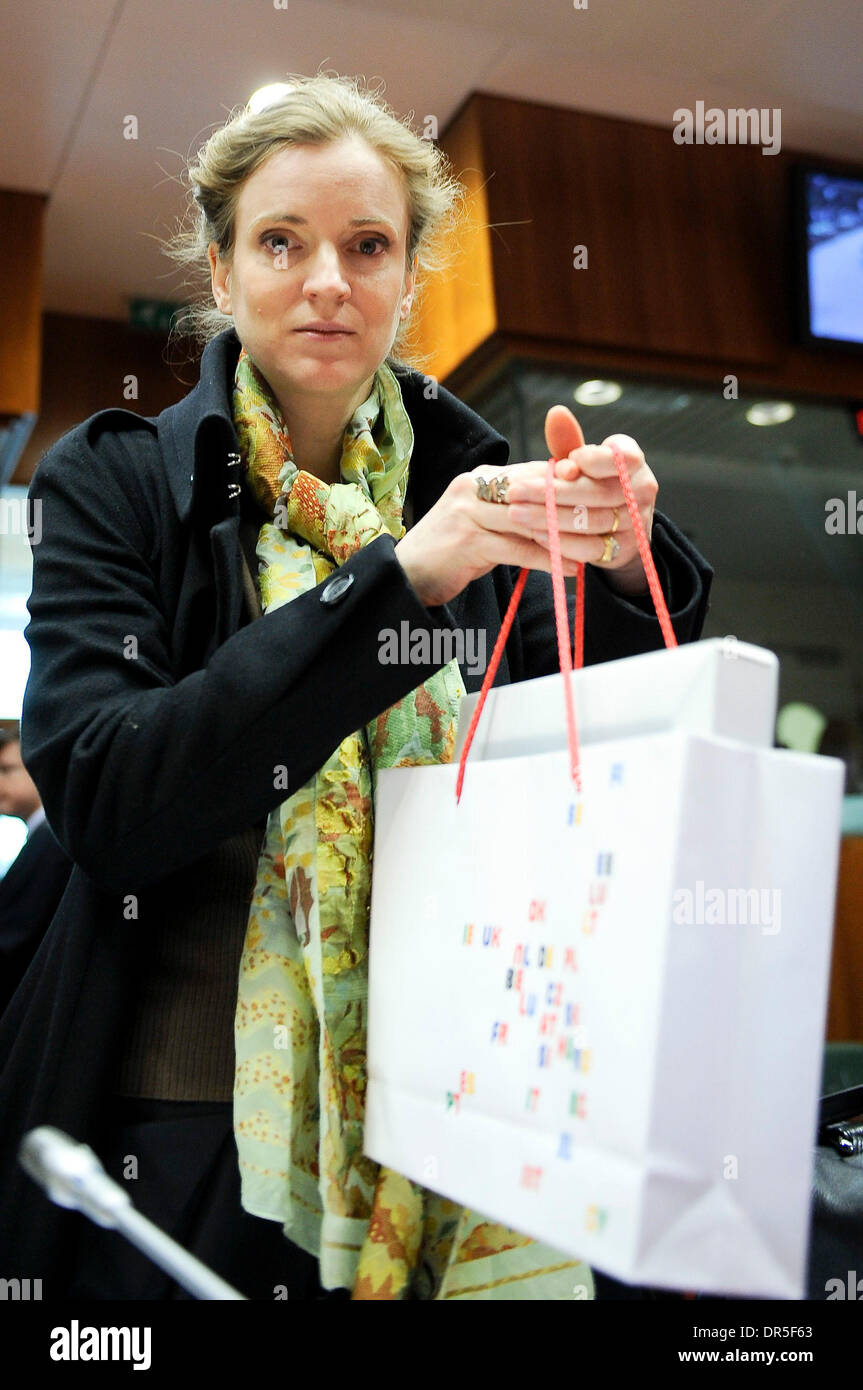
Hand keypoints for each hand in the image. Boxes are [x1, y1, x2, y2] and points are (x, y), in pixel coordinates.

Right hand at [394, 407, 657, 607]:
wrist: (406, 577)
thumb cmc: (450, 554)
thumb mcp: (484, 525)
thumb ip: (516, 513)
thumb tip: (558, 507)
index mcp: (481, 479)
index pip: (535, 474)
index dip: (571, 483)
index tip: (606, 492)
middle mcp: (474, 487)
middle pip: (537, 493)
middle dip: (577, 507)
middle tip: (612, 519)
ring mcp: (467, 512)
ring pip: (532, 521)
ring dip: (568, 536)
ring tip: (598, 547)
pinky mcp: (466, 541)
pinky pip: (517, 548)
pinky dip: (547, 559)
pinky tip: (571, 569)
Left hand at [504, 406, 657, 597]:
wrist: (618, 526)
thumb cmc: (593, 482)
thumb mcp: (581, 461)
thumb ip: (567, 440)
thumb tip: (556, 413)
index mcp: (633, 460)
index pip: (620, 457)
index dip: (592, 461)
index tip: (562, 466)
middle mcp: (642, 489)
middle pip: (598, 492)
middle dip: (551, 492)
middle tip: (515, 491)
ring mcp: (636, 522)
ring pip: (592, 521)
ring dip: (549, 518)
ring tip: (516, 513)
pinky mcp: (624, 550)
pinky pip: (591, 548)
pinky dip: (563, 542)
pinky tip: (536, 534)